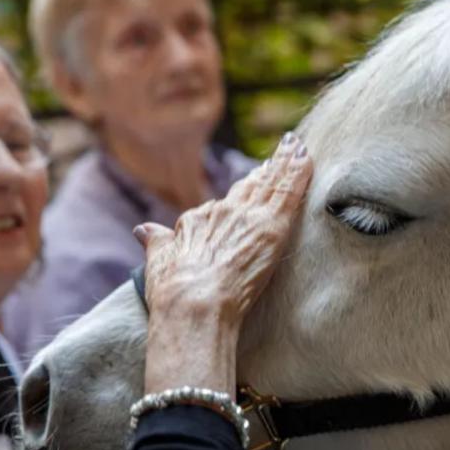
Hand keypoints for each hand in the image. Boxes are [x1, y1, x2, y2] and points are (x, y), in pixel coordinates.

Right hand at [136, 133, 312, 392]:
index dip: (242, 192)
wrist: (193, 303)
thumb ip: (156, 241)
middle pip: (250, 186)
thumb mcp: (159, 261)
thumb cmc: (174, 292)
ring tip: (297, 146)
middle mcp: (223, 212)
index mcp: (198, 221)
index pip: (225, 204)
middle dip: (266, 170)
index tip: (253, 180)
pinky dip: (298, 172)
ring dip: (287, 163)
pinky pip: (288, 191)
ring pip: (272, 183)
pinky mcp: (271, 225)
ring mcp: (248, 216)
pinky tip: (306, 156)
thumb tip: (143, 230)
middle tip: (283, 149)